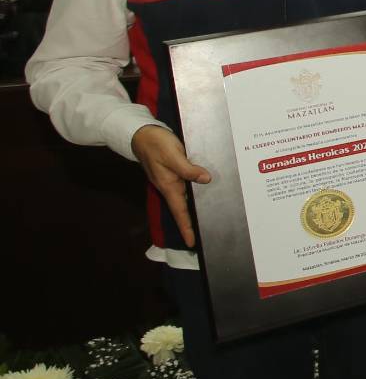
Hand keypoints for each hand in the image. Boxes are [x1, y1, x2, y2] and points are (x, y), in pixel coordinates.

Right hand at [132, 124, 210, 245]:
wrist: (143, 134)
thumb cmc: (156, 144)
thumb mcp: (173, 155)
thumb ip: (188, 168)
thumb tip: (206, 179)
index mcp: (169, 186)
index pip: (180, 212)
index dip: (186, 228)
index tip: (192, 243)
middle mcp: (171, 186)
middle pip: (184, 209)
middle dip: (192, 223)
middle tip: (207, 234)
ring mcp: (172, 180)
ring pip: (186, 198)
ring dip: (195, 208)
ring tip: (210, 219)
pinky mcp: (175, 173)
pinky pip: (187, 186)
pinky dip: (195, 192)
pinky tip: (206, 193)